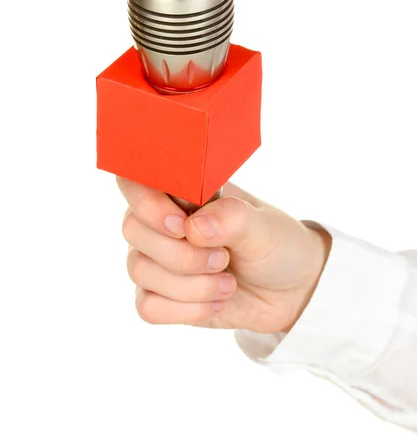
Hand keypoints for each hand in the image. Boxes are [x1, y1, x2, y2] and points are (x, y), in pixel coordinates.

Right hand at [117, 178, 330, 332]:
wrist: (292, 289)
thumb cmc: (276, 243)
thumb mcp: (263, 226)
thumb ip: (231, 218)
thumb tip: (193, 227)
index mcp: (184, 192)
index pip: (135, 182)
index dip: (148, 203)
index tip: (182, 225)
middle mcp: (163, 221)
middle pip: (133, 229)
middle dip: (180, 253)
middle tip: (223, 258)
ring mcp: (159, 259)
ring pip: (139, 270)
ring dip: (189, 285)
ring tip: (227, 283)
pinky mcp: (163, 296)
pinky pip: (148, 306)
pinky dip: (185, 310)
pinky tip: (215, 303)